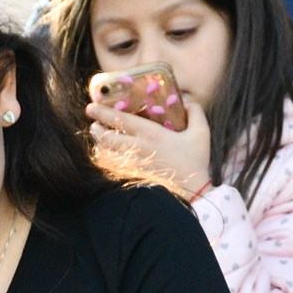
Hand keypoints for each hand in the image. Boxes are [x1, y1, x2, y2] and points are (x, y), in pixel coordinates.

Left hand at [86, 99, 210, 195]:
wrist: (192, 192)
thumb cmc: (195, 162)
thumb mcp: (201, 133)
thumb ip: (195, 112)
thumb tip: (187, 100)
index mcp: (152, 134)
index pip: (121, 121)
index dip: (103, 113)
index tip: (91, 107)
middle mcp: (138, 149)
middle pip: (107, 138)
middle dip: (96, 129)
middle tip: (93, 123)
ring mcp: (133, 165)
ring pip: (106, 153)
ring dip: (100, 144)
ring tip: (99, 137)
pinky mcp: (132, 178)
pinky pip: (112, 167)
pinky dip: (106, 160)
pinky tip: (107, 155)